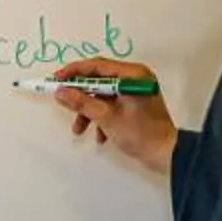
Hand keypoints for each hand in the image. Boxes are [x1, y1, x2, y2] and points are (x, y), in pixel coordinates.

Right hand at [46, 59, 177, 176]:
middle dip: (80, 96)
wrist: (166, 154)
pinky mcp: (134, 105)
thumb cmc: (141, 134)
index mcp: (132, 75)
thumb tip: (60, 92)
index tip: (55, 80)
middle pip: (98, 81)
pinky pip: (111, 105)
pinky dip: (102, 118)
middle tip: (63, 102)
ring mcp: (135, 92)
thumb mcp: (107, 117)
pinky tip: (100, 136)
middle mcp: (134, 79)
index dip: (73, 72)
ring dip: (89, 111)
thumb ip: (82, 102)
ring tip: (80, 129)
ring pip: (102, 96)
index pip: (97, 66)